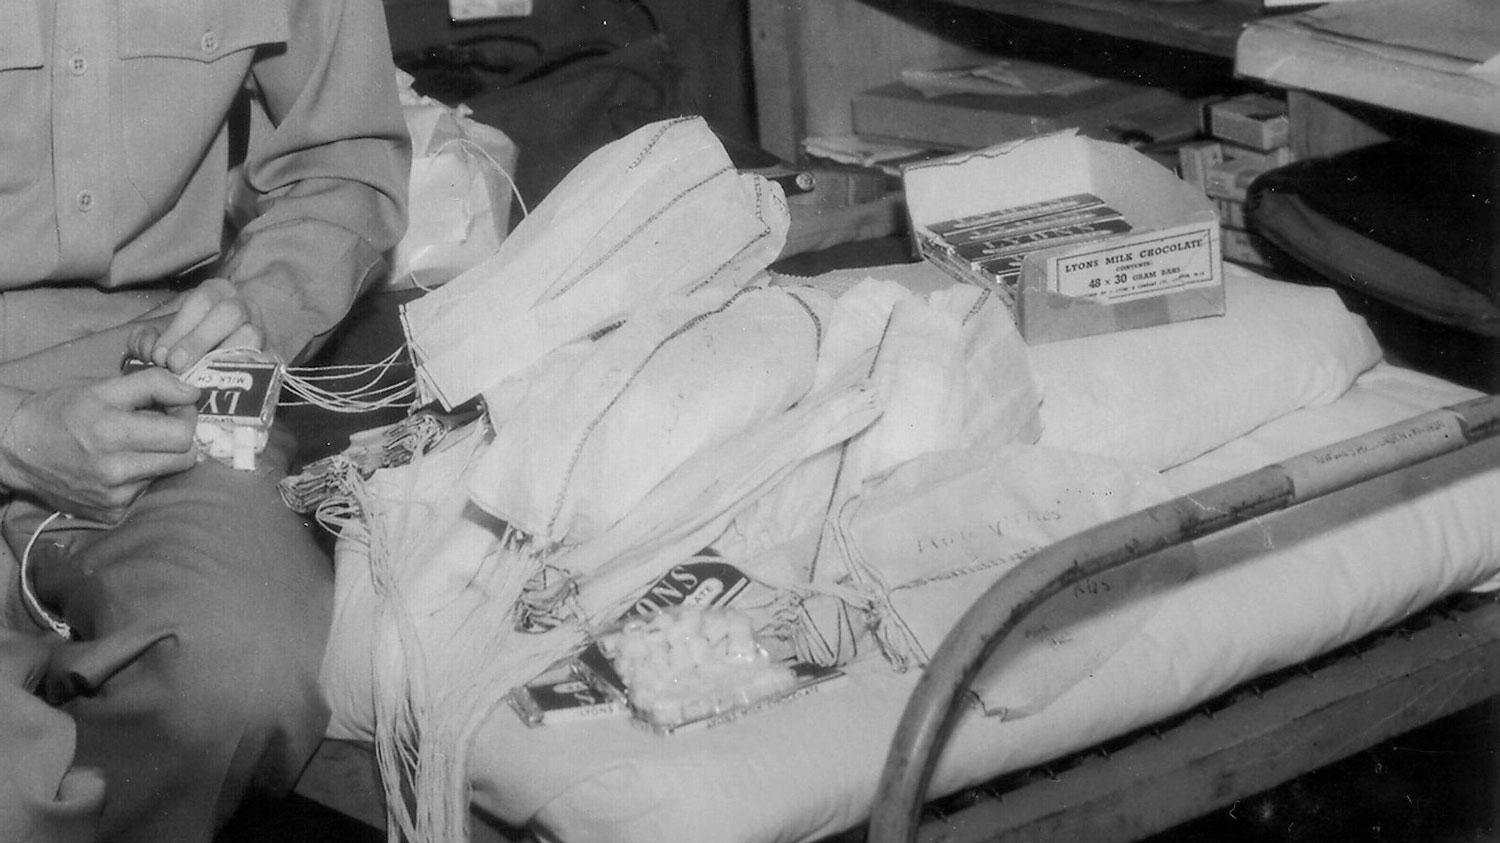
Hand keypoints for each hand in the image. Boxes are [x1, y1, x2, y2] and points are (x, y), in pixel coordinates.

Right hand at [0, 369, 200, 522]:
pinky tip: (122, 464)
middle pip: (184, 460)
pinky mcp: (111, 515)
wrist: (17, 448)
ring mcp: (114, 499)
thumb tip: (193, 393)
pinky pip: (147, 493)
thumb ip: (153, 384)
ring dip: (161, 458)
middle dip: (180, 439)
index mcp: (112, 434)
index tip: (174, 407)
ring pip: (167, 476)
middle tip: (161, 424)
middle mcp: (115, 472)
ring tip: (134, 444)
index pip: (182, 435)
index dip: (186, 416)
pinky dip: (143, 477)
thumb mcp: (103, 387)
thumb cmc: (62, 411)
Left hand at [127, 278, 265, 373]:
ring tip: (198, 378)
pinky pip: (267, 362)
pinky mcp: (271, 357)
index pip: (202, 300)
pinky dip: (246, 374)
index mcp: (217, 292)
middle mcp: (243, 306)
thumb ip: (143, 339)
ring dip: (222, 357)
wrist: (213, 365)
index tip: (160, 356)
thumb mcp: (156, 336)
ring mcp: (261, 331)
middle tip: (176, 366)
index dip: (180, 328)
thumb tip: (149, 350)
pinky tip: (222, 386)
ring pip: (251, 335)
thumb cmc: (179, 345)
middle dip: (200, 340)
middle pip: (230, 313)